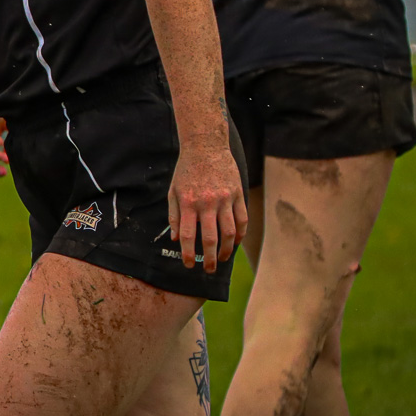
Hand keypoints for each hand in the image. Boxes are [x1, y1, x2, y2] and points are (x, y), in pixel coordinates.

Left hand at [166, 144, 246, 272]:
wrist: (205, 145)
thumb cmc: (186, 170)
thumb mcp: (173, 191)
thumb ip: (174, 215)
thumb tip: (176, 239)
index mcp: (188, 202)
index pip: (189, 235)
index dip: (189, 254)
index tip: (189, 265)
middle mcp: (207, 202)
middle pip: (211, 238)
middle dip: (210, 259)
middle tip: (209, 270)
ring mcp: (225, 198)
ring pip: (230, 232)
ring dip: (227, 250)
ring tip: (223, 259)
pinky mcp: (238, 194)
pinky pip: (242, 219)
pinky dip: (240, 234)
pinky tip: (236, 242)